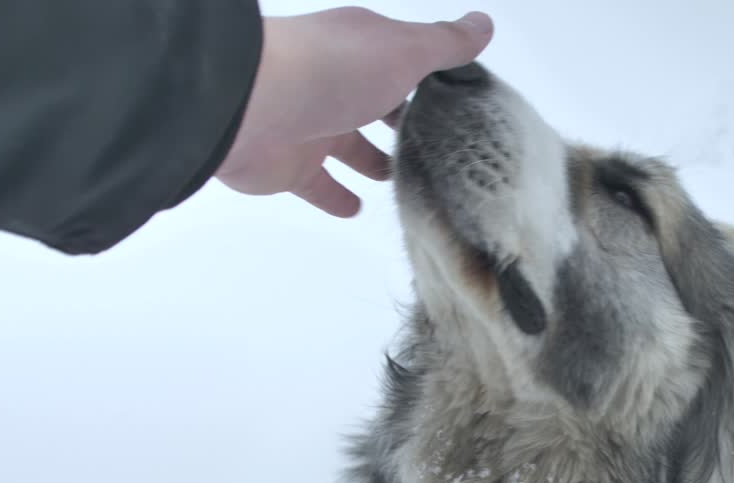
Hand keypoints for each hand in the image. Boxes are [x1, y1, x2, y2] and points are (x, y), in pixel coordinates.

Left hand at [214, 7, 493, 216]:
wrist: (251, 105)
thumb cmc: (333, 69)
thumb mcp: (403, 51)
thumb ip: (444, 44)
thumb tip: (482, 24)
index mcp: (362, 50)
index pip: (404, 64)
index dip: (430, 83)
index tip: (459, 105)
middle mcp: (336, 83)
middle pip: (375, 105)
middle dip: (402, 123)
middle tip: (436, 146)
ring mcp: (311, 125)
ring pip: (349, 147)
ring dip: (373, 161)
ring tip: (402, 178)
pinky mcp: (291, 167)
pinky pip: (320, 186)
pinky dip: (338, 197)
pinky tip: (357, 209)